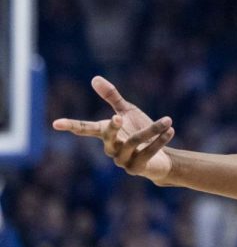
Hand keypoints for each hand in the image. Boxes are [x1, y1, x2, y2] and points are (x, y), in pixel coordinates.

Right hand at [52, 76, 174, 182]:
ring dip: (152, 129)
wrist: (161, 159)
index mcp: (106, 135)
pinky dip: (159, 140)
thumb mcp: (127, 112)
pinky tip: (170, 130)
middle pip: (107, 137)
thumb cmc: (140, 132)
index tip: (56, 124)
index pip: (85, 129)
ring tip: (168, 120)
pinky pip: (148, 152)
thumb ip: (112, 97)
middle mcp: (111, 149)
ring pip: (134, 141)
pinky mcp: (138, 168)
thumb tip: (94, 78)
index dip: (71, 126)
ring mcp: (123, 160)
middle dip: (112, 128)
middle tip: (117, 116)